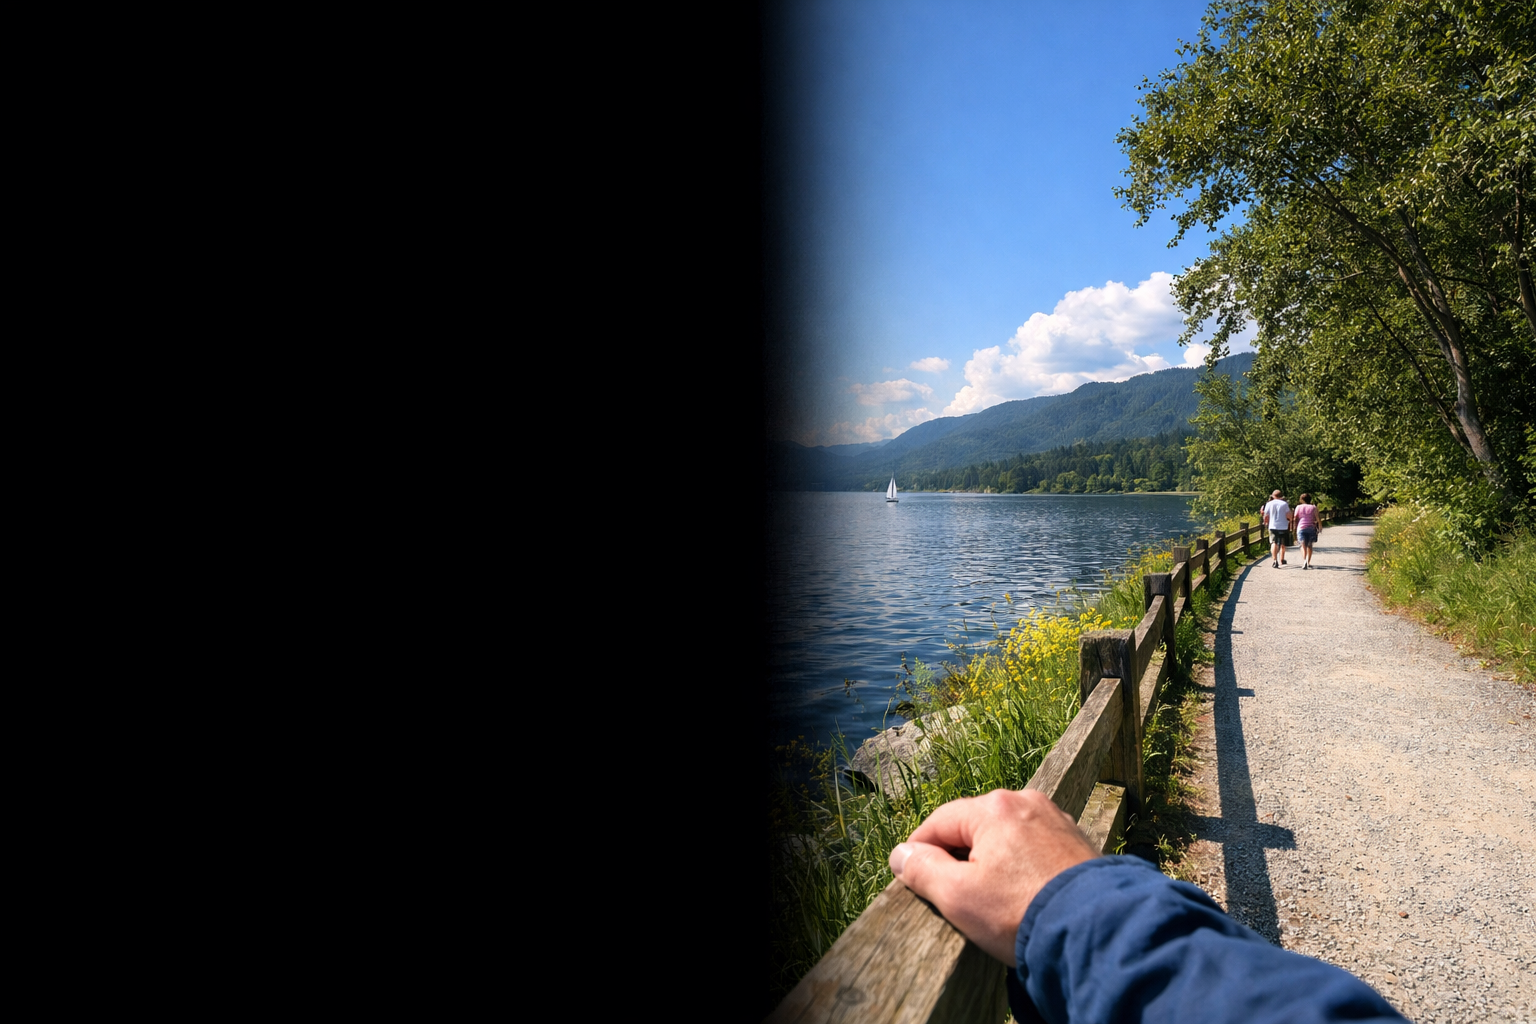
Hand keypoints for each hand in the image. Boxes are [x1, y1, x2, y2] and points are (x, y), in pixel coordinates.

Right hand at [888, 788, 1097, 965]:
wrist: (1097, 931)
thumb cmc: (1020, 912)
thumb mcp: (957, 896)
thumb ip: (922, 870)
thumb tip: (901, 854)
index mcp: (993, 807)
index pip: (939, 823)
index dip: (919, 851)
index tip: (911, 877)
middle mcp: (1026, 801)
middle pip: (974, 827)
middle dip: (959, 858)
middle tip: (952, 896)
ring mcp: (1056, 820)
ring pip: (1006, 837)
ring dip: (992, 863)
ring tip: (990, 900)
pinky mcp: (1078, 843)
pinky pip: (1035, 849)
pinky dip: (1022, 868)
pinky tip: (1022, 895)